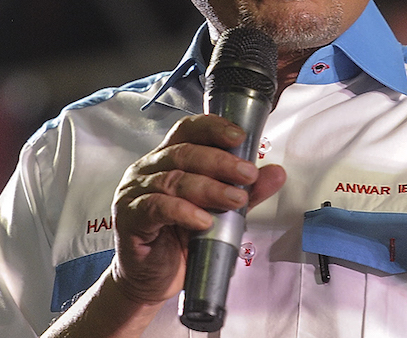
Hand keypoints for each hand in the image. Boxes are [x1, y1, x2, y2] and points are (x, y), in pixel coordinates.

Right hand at [109, 114, 285, 305]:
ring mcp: (135, 191)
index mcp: (169, 158)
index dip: (214, 128)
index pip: (189, 130)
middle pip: (185, 153)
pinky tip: (204, 221)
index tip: (240, 136)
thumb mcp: (220, 212)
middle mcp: (149, 169)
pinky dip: (183, 211)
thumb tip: (277, 173)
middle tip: (248, 174)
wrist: (153, 279)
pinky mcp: (129, 217)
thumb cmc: (182, 239)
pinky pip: (157, 207)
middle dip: (221, 162)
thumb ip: (246, 191)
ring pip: (174, 180)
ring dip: (210, 188)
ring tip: (236, 200)